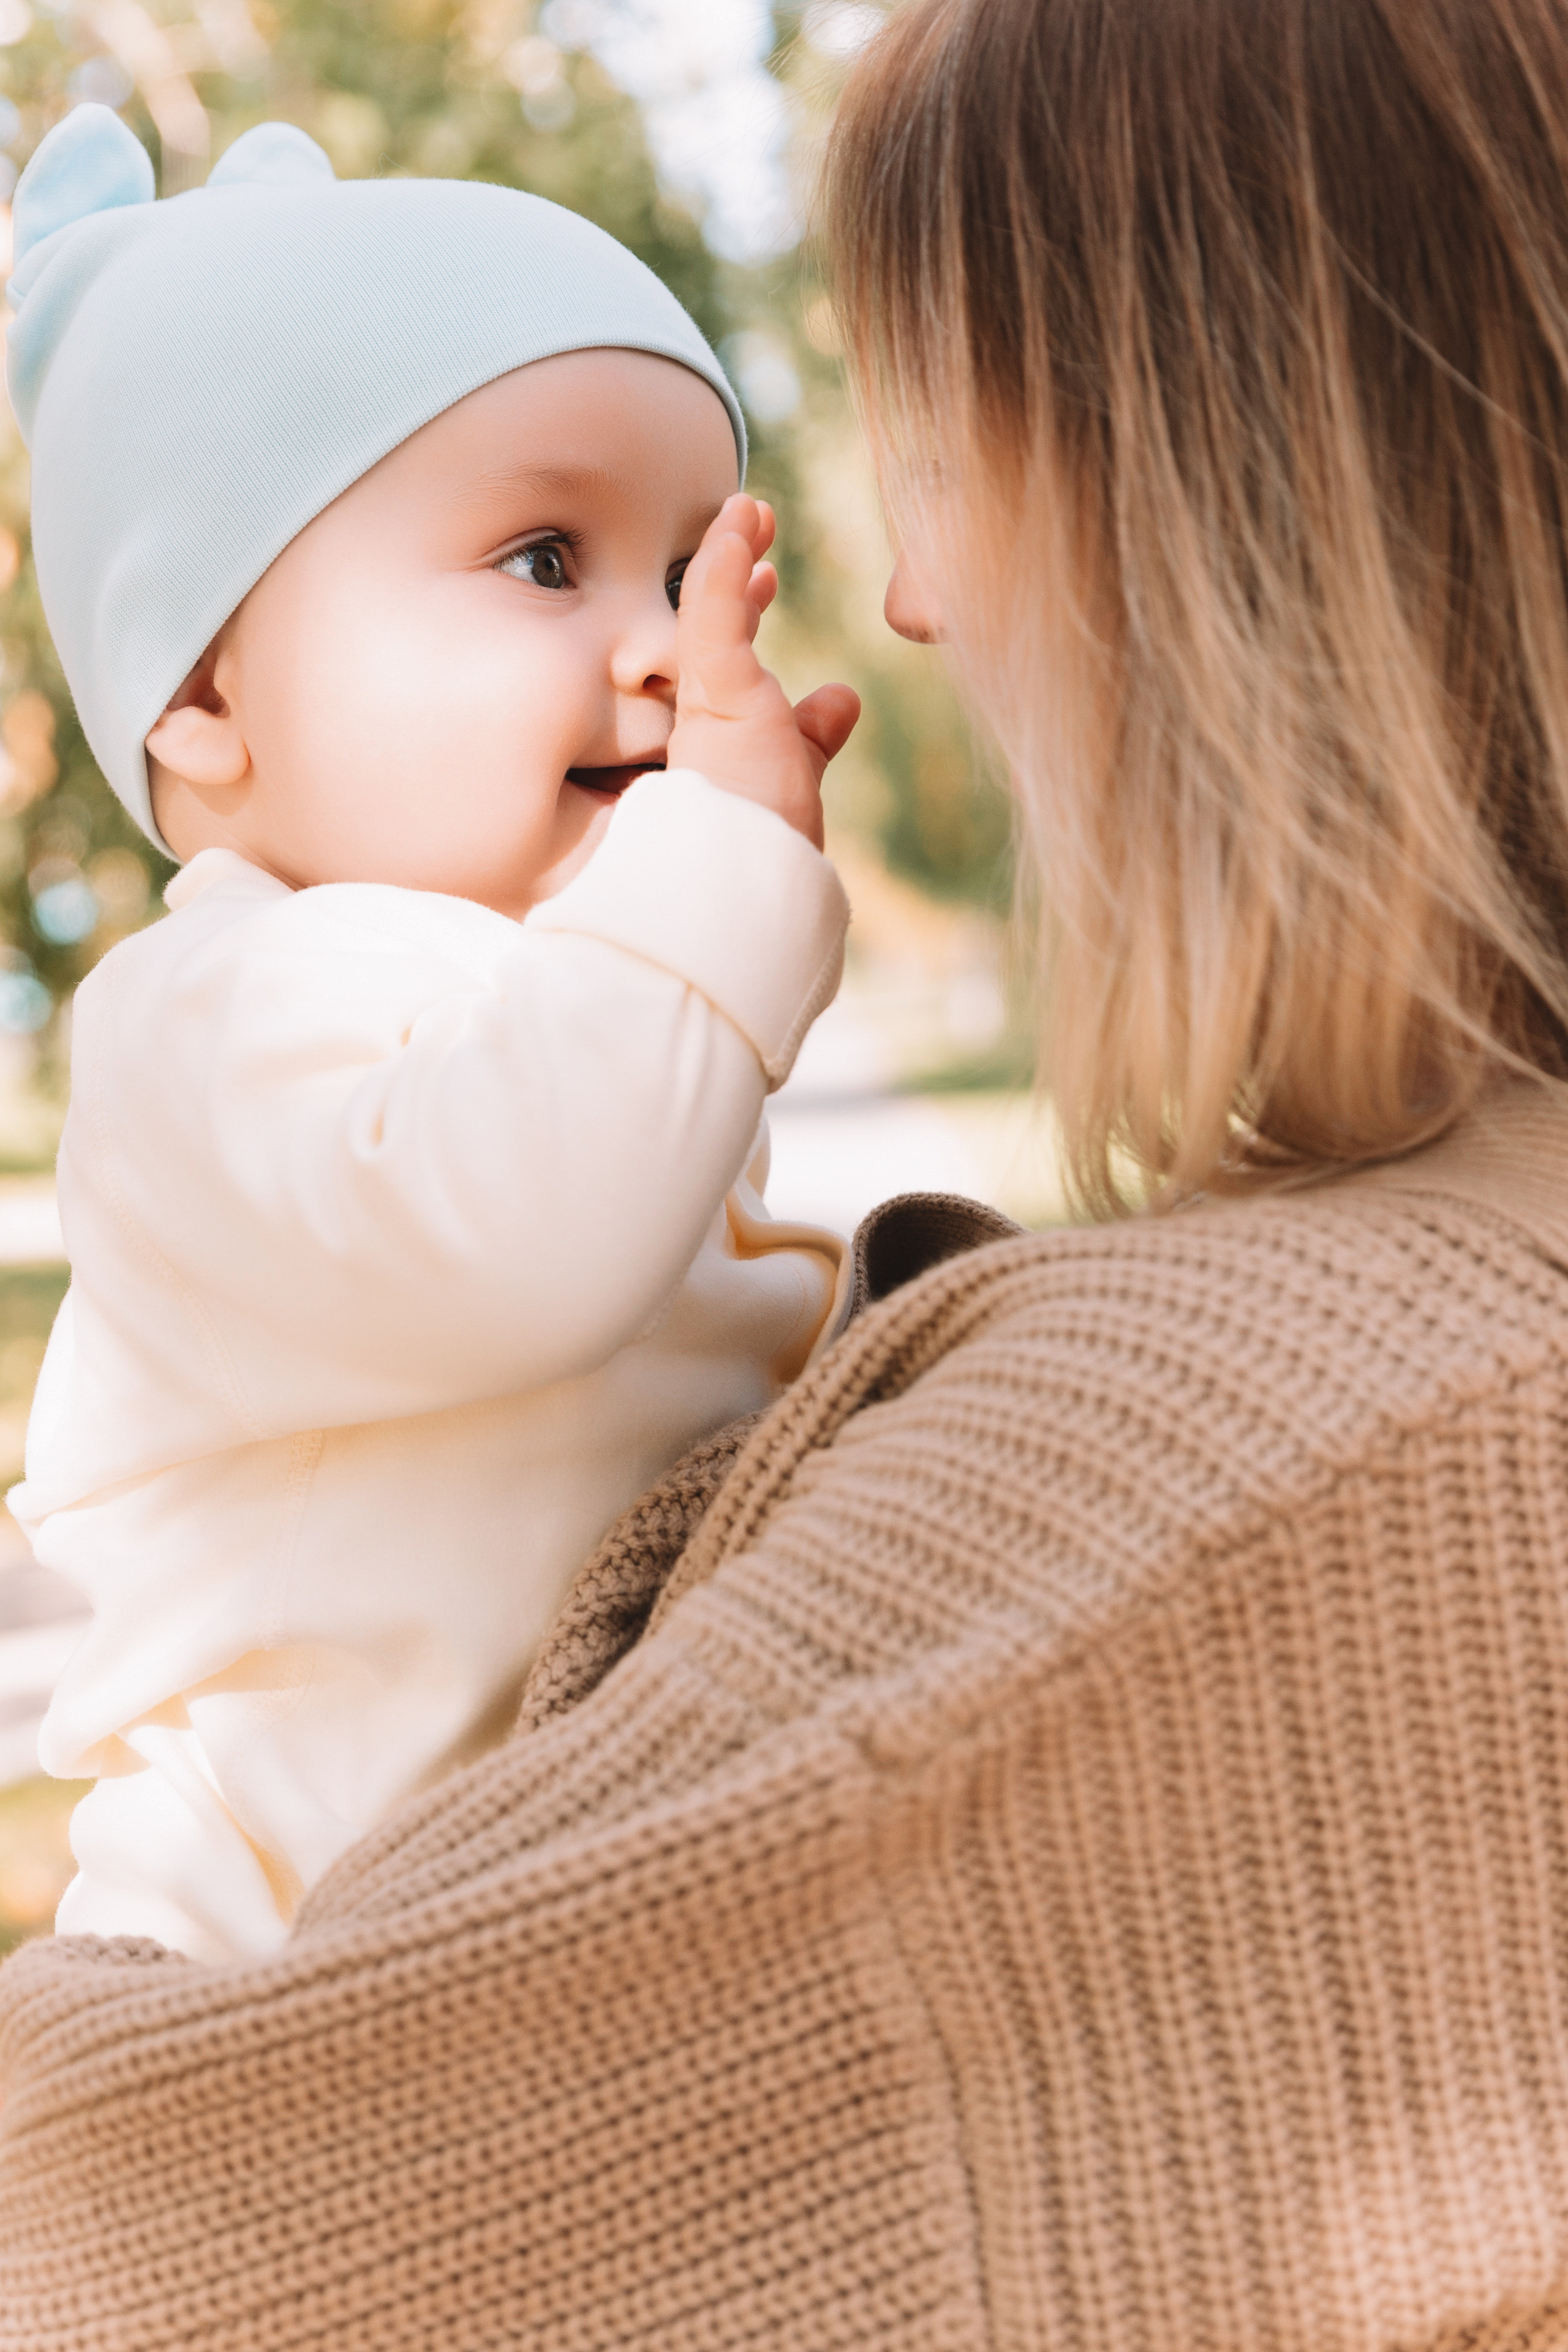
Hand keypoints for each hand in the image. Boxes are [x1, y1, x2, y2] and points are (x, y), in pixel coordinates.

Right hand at [667, 494, 859, 849]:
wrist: (734, 898)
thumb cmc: (764, 861)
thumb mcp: (795, 784)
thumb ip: (812, 738)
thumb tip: (843, 698)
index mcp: (721, 753)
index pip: (729, 671)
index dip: (743, 618)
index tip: (766, 576)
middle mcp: (700, 729)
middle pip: (712, 637)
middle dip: (733, 578)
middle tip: (757, 527)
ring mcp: (700, 712)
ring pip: (707, 620)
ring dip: (729, 555)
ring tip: (750, 507)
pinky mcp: (712, 699)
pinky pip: (713, 615)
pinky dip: (726, 562)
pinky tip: (742, 516)